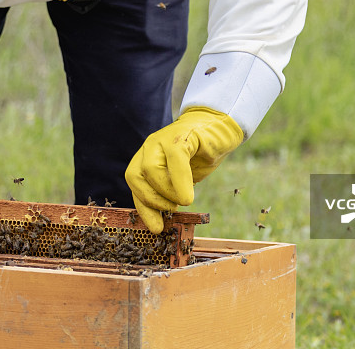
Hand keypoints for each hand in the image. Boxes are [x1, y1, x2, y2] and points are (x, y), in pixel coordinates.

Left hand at [125, 107, 243, 232]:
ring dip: (167, 193)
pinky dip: (180, 181)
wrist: (219, 127)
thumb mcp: (181, 179)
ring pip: (151, 170)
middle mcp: (150, 147)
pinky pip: (175, 159)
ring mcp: (163, 139)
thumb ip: (168, 192)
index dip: (143, 208)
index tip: (156, 227)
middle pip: (136, 177)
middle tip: (172, 208)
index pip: (135, 184)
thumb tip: (161, 222)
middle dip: (153, 200)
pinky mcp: (181, 136)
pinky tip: (188, 195)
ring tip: (184, 199)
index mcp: (146, 157)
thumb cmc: (200, 155)